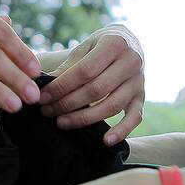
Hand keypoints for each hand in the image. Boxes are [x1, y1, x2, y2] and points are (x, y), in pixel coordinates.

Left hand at [39, 25, 144, 143]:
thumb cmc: (99, 46)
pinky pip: (134, 117)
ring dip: (84, 118)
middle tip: (47, 111)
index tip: (43, 97)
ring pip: (111, 106)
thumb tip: (47, 87)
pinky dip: (121, 131)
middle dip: (68, 103)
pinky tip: (105, 141)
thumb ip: (69, 66)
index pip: (85, 71)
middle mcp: (131, 62)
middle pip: (97, 90)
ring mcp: (139, 81)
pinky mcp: (141, 97)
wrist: (128, 43)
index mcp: (114, 44)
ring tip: (61, 122)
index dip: (62, 87)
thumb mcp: (85, 47)